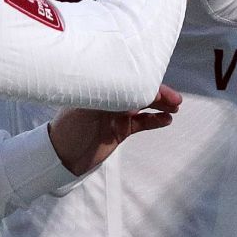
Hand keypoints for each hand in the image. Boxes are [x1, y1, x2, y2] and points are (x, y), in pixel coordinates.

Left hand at [46, 87, 182, 174]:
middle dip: (158, 93)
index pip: (127, 79)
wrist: (61, 157)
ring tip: (176, 107)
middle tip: (176, 99)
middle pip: (139, 91)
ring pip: (144, 106)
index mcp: (100, 88)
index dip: (145, 80)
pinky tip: (167, 120)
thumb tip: (129, 87)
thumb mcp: (85, 109)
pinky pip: (142, 123)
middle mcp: (110, 98)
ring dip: (160, 105)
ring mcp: (116, 114)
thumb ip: (107, 97)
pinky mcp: (121, 130)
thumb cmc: (68, 129)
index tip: (161, 81)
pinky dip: (155, 120)